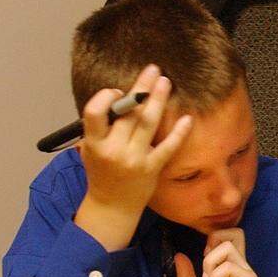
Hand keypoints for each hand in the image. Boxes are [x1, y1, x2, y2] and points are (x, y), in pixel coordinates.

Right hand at [74, 65, 192, 250]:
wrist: (112, 207)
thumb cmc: (101, 173)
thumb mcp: (90, 150)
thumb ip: (100, 128)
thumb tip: (118, 98)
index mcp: (94, 143)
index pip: (94, 112)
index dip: (105, 97)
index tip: (117, 90)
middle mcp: (113, 150)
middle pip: (129, 113)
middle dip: (141, 88)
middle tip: (153, 70)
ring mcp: (134, 159)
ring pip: (147, 124)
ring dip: (158, 100)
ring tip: (165, 82)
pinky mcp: (152, 168)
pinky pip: (168, 147)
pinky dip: (178, 132)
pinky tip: (187, 118)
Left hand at [174, 228, 270, 276]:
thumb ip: (186, 276)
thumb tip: (179, 255)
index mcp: (229, 266)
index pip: (228, 236)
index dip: (213, 239)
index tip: (203, 259)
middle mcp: (239, 265)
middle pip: (234, 232)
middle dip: (213, 242)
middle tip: (206, 264)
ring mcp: (245, 271)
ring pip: (227, 246)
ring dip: (210, 262)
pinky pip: (229, 266)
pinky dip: (216, 276)